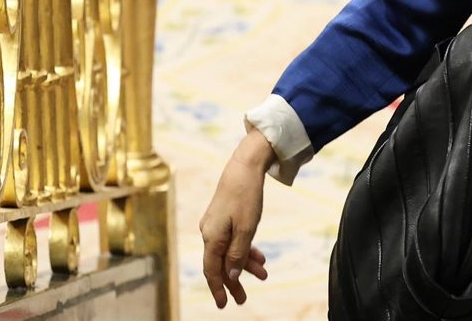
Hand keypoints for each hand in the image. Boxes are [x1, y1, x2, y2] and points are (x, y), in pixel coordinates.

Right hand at [199, 129, 273, 306]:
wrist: (245, 166)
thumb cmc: (246, 196)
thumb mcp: (246, 228)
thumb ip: (237, 253)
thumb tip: (230, 275)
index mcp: (211, 237)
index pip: (212, 270)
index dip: (218, 289)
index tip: (224, 305)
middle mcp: (209, 232)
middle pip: (219, 263)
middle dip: (233, 281)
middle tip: (243, 299)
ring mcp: (215, 224)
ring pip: (228, 251)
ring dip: (244, 264)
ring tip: (263, 274)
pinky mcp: (223, 217)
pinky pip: (231, 239)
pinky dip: (244, 249)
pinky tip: (259, 256)